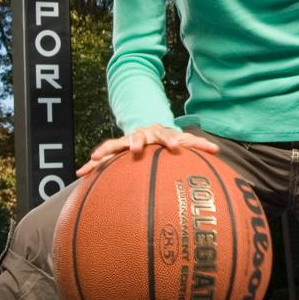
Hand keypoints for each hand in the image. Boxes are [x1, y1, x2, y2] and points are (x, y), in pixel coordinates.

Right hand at [76, 124, 219, 176]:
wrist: (148, 126)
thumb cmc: (167, 138)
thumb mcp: (181, 139)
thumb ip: (197, 145)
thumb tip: (218, 151)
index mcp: (160, 132)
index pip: (167, 135)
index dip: (170, 141)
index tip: (174, 148)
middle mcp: (142, 134)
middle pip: (139, 135)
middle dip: (136, 141)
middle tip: (136, 149)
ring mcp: (126, 139)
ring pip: (115, 144)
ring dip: (106, 151)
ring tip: (95, 159)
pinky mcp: (115, 147)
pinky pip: (102, 155)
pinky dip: (93, 163)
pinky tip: (80, 173)